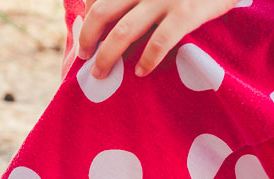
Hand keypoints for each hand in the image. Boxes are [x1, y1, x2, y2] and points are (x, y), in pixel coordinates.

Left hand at [79, 0, 236, 77]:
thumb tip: (107, 13)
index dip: (88, 19)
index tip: (88, 37)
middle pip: (101, 13)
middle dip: (87, 39)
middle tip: (85, 56)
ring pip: (123, 31)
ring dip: (107, 56)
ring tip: (101, 73)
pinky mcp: (188, 10)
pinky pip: (159, 41)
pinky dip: (146, 60)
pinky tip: (141, 72)